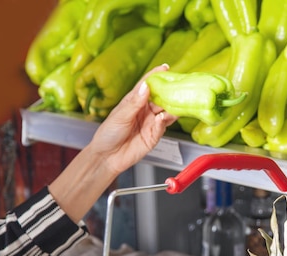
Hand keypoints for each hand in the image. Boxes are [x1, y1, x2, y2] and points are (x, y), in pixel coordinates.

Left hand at [48, 64, 177, 222]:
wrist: (108, 157)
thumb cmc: (108, 134)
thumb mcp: (120, 115)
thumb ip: (135, 102)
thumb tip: (146, 86)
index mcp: (135, 101)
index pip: (148, 85)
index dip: (156, 75)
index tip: (165, 67)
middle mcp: (145, 110)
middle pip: (161, 97)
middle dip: (170, 91)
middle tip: (178, 87)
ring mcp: (151, 122)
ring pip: (167, 110)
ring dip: (171, 106)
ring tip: (175, 102)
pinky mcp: (155, 135)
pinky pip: (164, 125)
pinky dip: (166, 120)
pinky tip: (163, 118)